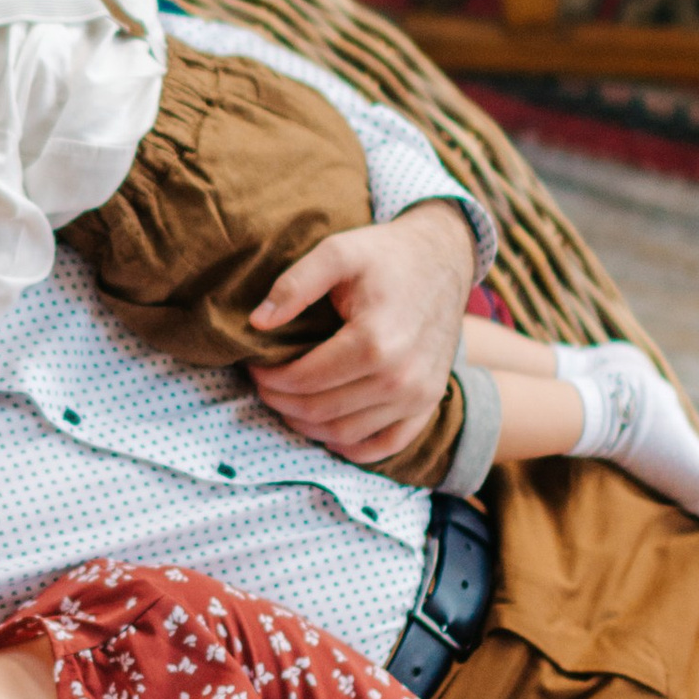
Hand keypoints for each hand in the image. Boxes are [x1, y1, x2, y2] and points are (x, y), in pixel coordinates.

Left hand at [245, 198, 476, 463]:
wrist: (444, 258)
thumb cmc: (387, 254)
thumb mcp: (338, 252)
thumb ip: (294, 284)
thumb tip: (258, 322)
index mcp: (376, 341)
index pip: (304, 379)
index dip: (270, 378)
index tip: (254, 365)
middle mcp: (401, 377)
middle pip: (321, 411)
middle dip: (281, 401)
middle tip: (263, 384)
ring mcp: (419, 396)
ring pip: (346, 434)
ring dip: (307, 425)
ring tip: (287, 401)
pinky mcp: (429, 402)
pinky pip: (386, 445)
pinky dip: (351, 447)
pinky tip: (327, 430)